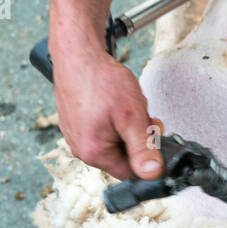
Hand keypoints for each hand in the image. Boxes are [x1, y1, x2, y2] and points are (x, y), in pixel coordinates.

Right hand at [50, 45, 163, 181]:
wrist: (77, 53)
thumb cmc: (100, 80)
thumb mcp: (132, 115)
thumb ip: (143, 148)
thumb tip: (152, 174)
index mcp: (93, 153)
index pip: (130, 173)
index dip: (147, 155)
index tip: (152, 135)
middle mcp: (80, 148)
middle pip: (122, 155)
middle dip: (136, 137)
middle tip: (141, 115)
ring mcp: (75, 135)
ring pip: (113, 140)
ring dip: (126, 125)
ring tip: (126, 104)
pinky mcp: (75, 122)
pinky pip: (102, 129)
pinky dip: (114, 117)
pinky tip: (113, 101)